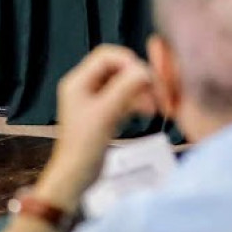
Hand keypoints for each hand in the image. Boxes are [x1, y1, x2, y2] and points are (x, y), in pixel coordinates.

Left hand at [39, 45, 159, 205]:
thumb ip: (125, 88)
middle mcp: (85, 86)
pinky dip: (136, 102)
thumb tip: (145, 71)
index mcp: (78, 81)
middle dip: (138, 78)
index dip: (129, 61)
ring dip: (140, 91)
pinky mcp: (103, 112)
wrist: (75, 176)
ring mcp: (94, 100)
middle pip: (117, 68)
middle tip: (157, 92)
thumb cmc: (84, 146)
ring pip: (123, 83)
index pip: (107, 55)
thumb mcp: (106, 114)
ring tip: (154, 106)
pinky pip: (124, 98)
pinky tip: (146, 111)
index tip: (147, 76)